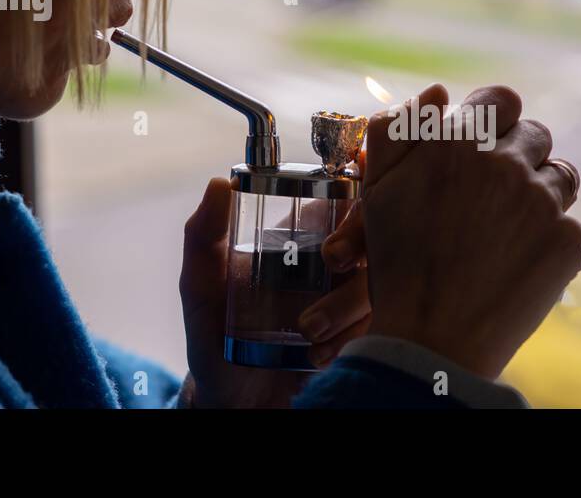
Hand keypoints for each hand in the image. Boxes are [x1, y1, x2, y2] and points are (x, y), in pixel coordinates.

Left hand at [178, 177, 370, 407]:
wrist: (232, 396)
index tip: (338, 221)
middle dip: (360, 245)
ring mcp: (350, 300)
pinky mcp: (360, 334)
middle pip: (374, 237)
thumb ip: (202, 237)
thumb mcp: (201, 284)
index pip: (346, 203)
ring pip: (378, 282)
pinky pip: (377, 325)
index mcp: (305, 240)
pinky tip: (318, 355)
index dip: (354, 205)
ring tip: (308, 331)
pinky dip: (350, 337)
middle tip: (333, 263)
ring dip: (349, 304)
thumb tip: (219, 184)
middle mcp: (335, 265)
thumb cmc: (214, 334)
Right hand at [324, 84, 580, 379]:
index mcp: (458, 141)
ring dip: (542, 193)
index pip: (501, 98)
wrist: (432, 342)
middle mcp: (505, 162)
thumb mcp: (377, 192)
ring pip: (561, 175)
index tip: (487, 143)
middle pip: (535, 134)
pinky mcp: (570, 241)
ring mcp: (543, 202)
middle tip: (494, 196)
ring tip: (510, 229)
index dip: (495, 118)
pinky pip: (573, 225)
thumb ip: (397, 131)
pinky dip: (553, 242)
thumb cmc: (398, 266)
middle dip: (517, 157)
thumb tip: (435, 90)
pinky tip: (522, 263)